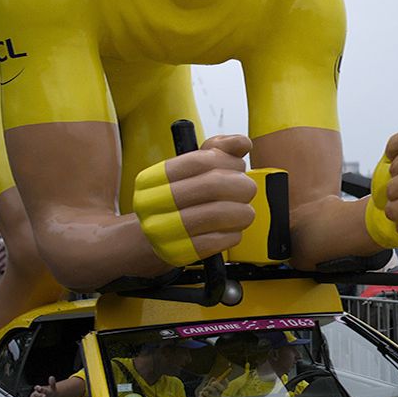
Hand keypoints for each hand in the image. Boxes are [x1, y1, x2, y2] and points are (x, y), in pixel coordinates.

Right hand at [29, 375, 54, 396]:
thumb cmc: (50, 393)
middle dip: (40, 395)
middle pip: (35, 394)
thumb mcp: (52, 388)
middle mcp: (36, 393)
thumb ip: (52, 383)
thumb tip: (52, 377)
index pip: (37, 387)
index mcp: (39, 388)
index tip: (40, 388)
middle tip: (44, 396)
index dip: (38, 388)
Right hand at [133, 134, 258, 265]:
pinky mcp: (181, 253)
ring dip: (242, 210)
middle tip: (246, 189)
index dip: (228, 161)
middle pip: (213, 186)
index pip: (200, 161)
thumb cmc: (178, 201)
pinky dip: (235, 232)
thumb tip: (242, 142)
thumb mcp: (189, 171)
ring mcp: (164, 231)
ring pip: (221, 214)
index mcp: (152, 179)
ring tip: (242, 210)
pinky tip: (230, 228)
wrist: (151, 241)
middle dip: (240, 185)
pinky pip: (223, 240)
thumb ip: (216, 150)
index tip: (237, 166)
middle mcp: (152, 204)